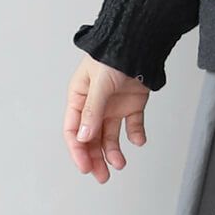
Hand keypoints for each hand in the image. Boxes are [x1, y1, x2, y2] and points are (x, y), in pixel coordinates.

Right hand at [63, 55, 150, 183]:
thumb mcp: (98, 81)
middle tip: (102, 175)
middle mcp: (96, 104)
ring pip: (110, 136)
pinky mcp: (132, 104)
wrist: (140, 39)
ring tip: (120, 163)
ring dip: (113, 152)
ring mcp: (114, 105)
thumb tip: (84, 137)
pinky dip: (136, 135)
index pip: (74, 130)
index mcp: (80, 97)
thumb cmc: (113, 52)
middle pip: (91, 138)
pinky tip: (138, 140)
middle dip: (95, 158)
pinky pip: (133, 125)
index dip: (78, 150)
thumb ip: (92, 109)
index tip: (85, 166)